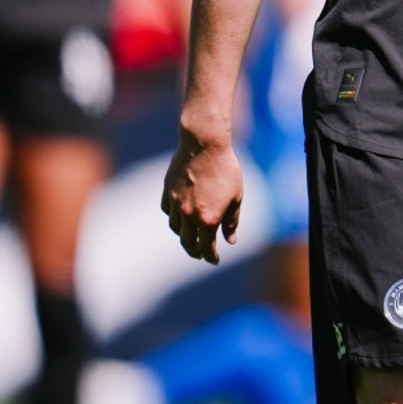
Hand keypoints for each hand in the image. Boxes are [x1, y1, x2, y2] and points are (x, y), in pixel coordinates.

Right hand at [160, 126, 243, 264]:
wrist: (204, 143)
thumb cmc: (226, 169)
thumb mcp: (236, 197)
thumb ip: (231, 221)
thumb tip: (230, 240)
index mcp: (208, 219)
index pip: (206, 248)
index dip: (210, 257)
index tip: (214, 260)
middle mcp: (188, 214)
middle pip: (187, 242)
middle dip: (194, 252)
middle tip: (200, 254)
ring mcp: (175, 202)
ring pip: (175, 227)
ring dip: (182, 235)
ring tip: (190, 235)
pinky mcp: (167, 190)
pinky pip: (167, 210)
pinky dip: (173, 217)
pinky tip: (180, 216)